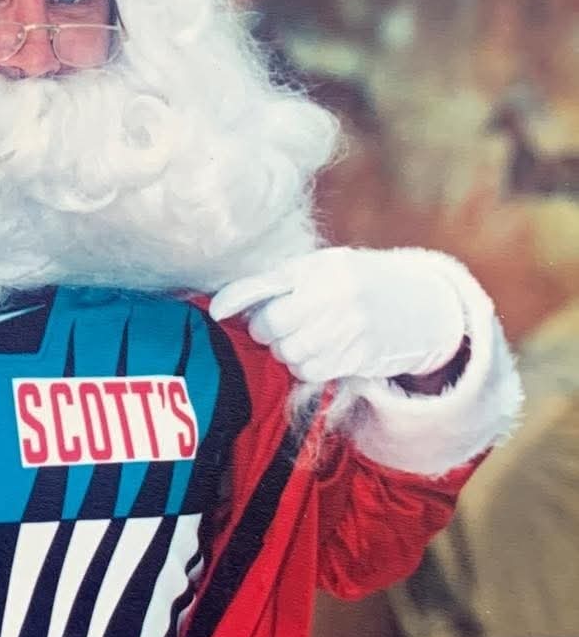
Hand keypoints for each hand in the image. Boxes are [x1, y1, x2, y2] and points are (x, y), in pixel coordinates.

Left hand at [209, 247, 466, 383]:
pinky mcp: (355, 356)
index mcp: (320, 267)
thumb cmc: (359, 282)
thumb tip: (232, 302)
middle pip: (270, 324)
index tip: (214, 310)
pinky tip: (320, 351)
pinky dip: (305, 366)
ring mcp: (346, 328)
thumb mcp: (326, 266)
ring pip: (286, 352)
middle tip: (279, 323)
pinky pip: (308, 371)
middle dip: (264, 328)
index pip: (266, 283)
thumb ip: (285, 280)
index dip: (234, 298)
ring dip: (285, 349)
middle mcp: (332, 295)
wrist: (421, 304)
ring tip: (305, 335)